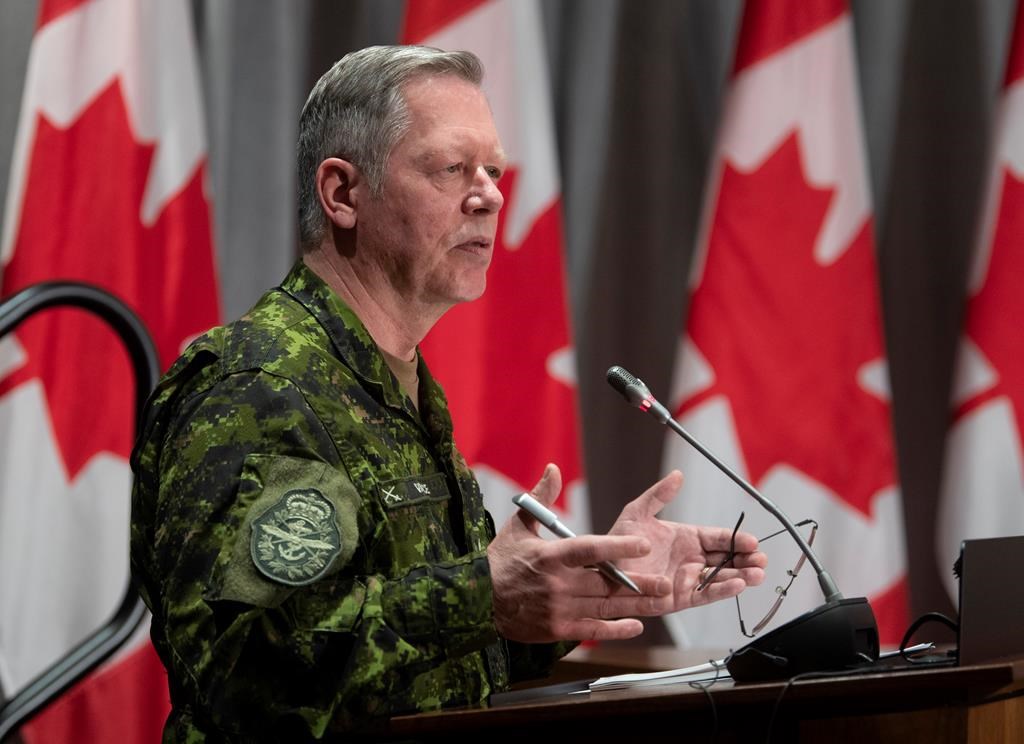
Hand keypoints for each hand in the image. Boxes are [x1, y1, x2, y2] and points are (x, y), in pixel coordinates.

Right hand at [488, 464, 673, 642]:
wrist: (477, 601)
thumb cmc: (501, 561)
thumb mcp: (519, 525)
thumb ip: (541, 497)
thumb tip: (554, 468)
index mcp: (550, 556)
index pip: (589, 549)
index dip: (618, 546)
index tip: (644, 543)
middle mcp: (557, 584)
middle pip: (604, 583)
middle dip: (637, 583)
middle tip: (665, 581)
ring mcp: (558, 609)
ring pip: (604, 607)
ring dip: (635, 605)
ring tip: (660, 600)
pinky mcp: (557, 629)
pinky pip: (592, 630)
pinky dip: (616, 629)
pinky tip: (635, 625)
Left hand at [609, 470, 766, 613]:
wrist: (603, 570)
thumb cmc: (618, 541)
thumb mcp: (637, 512)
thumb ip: (659, 495)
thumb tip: (677, 475)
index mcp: (686, 538)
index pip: (718, 539)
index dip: (736, 540)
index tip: (752, 541)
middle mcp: (691, 559)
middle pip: (726, 559)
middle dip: (746, 559)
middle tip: (762, 559)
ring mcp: (687, 578)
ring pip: (721, 578)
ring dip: (741, 576)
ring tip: (758, 574)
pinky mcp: (681, 597)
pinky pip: (705, 594)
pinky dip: (722, 590)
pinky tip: (738, 585)